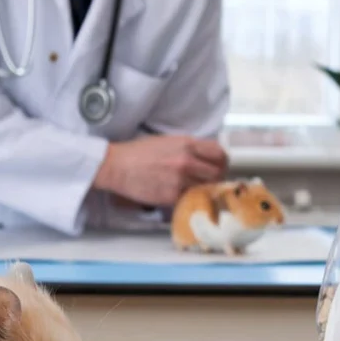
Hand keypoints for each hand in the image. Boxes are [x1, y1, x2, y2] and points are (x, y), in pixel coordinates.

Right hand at [92, 135, 227, 206]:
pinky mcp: (171, 196)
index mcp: (187, 144)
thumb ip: (188, 148)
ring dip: (202, 190)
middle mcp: (187, 161)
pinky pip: (189, 199)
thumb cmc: (138, 152)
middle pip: (217, 173)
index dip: (222, 162)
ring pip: (205, 188)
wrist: (117, 166)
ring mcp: (180, 180)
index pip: (219, 154)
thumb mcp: (167, 141)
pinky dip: (187, 199)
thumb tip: (204, 158)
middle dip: (216, 178)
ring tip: (194, 189)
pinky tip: (179, 195)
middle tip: (209, 182)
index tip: (219, 167)